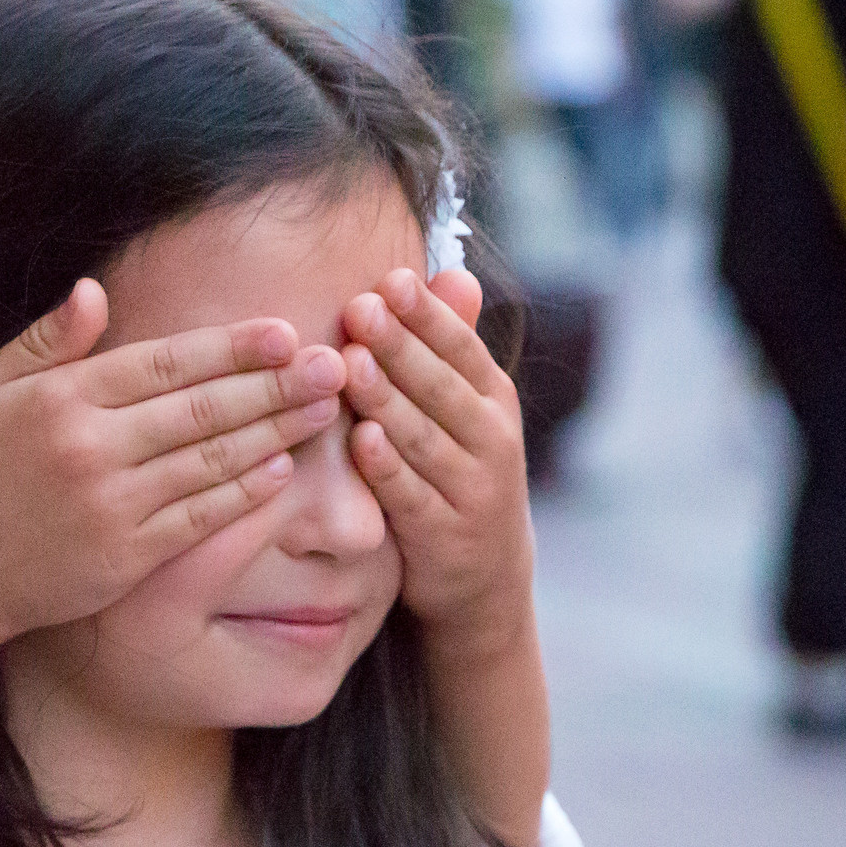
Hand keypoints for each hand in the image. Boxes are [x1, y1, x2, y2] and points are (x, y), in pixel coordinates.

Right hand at [0, 279, 347, 654]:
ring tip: (325, 410)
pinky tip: (282, 470)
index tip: (284, 332)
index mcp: (62, 399)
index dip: (230, 348)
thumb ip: (46, 340)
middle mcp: (92, 448)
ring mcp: (112, 506)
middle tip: (334, 366)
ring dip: (276, 434)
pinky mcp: (125, 557)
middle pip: (202, 408)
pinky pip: (199, 519)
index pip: (164, 362)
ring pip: (210, 461)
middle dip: (276, 385)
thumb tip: (95, 291)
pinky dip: (244, 493)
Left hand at [339, 266, 534, 654]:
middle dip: (400, 346)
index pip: (461, 348)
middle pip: (441, 387)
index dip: (427, 315)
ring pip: (425, 439)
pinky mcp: (445, 536)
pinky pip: (413, 497)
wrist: (485, 575)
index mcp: (495, 400)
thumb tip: (455, 272)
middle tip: (359, 308)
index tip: (389, 280)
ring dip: (388, 401)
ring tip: (350, 365)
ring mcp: (472, 490)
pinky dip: (389, 470)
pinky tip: (363, 441)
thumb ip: (454, 347)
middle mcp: (492, 440)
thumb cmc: (461, 470)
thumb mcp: (470, 409)